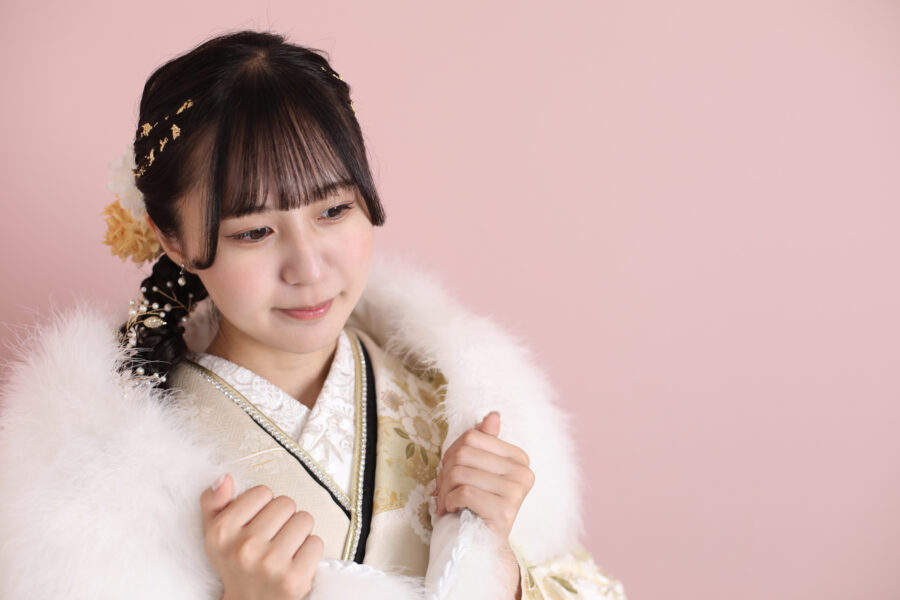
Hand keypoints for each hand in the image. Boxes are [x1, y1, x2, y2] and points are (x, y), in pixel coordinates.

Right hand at [200, 474, 323, 599]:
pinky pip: (316, 542)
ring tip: (285, 550)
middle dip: (283, 519)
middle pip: (286, 503)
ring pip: (304, 519)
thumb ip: (215, 503)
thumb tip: (224, 478)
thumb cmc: (236, 566)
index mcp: (221, 533)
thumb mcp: (216, 536)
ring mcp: (270, 564)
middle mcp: (244, 548)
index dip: (263, 507)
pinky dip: (310, 551)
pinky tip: (295, 562)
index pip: (262, 492)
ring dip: (299, 533)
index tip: (257, 524)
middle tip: (273, 539)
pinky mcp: (294, 579)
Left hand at [434, 412, 533, 598]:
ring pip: (460, 472)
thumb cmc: (477, 504)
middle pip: (464, 452)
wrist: (482, 545)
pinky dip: (449, 502)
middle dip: (445, 472)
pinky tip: (452, 510)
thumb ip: (484, 443)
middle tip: (442, 490)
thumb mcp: (477, 470)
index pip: (472, 436)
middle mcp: (523, 472)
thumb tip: (493, 416)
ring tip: (446, 501)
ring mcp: (516, 492)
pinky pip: (463, 493)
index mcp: (519, 458)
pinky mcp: (505, 511)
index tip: (449, 472)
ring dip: (444, 490)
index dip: (451, 453)